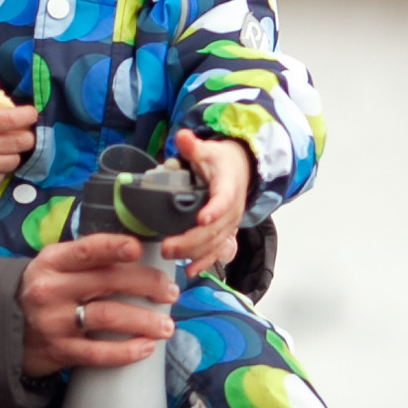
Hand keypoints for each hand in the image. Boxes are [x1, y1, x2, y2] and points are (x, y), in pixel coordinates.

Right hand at [0, 74, 38, 193]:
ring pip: (16, 158)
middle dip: (27, 135)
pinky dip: (2, 167)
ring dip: (14, 152)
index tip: (32, 114)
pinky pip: (5, 173)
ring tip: (4, 148)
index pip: (11, 119)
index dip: (27, 116)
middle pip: (22, 141)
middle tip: (22, 132)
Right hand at [18, 228, 174, 375]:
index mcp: (53, 262)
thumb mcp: (54, 265)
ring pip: (108, 317)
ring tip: (167, 325)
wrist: (2, 328)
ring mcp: (55, 322)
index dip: (115, 247)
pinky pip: (98, 353)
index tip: (139, 249)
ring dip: (144, 321)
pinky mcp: (59, 351)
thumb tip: (139, 251)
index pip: (87, 250)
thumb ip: (88, 257)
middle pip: (108, 282)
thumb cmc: (42, 290)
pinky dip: (126, 351)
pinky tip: (145, 347)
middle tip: (170, 292)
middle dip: (147, 285)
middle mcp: (52, 290)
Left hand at [163, 128, 253, 274]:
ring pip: (215, 244)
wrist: (241, 171)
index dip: (214, 210)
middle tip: (167, 246)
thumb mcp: (208, 150)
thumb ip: (193, 146)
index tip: (202, 219)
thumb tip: (183, 136)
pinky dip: (205, 262)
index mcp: (228, 186)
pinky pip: (217, 252)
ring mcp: (230, 224)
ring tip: (170, 255)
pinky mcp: (226, 234)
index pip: (223, 199)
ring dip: (193, 253)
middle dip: (191, 240)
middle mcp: (232, 209)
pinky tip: (190, 271)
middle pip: (215, 229)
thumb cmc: (220, 162)